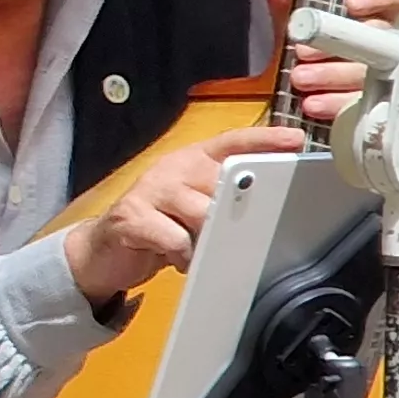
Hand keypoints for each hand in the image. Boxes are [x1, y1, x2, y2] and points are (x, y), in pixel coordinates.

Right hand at [63, 127, 307, 301]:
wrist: (103, 250)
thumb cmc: (159, 227)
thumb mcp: (195, 208)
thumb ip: (224, 199)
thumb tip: (267, 207)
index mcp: (191, 160)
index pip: (231, 142)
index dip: (264, 139)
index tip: (295, 140)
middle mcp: (172, 169)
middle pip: (223, 182)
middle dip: (237, 209)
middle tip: (240, 230)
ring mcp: (149, 190)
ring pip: (203, 213)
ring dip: (208, 238)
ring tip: (200, 249)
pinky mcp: (131, 217)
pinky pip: (176, 238)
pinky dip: (183, 254)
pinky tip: (177, 258)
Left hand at [263, 0, 398, 125]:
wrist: (280, 81)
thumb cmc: (299, 37)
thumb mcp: (288, 14)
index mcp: (371, 11)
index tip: (351, 3)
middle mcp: (380, 40)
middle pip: (377, 38)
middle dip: (342, 43)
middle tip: (303, 50)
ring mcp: (378, 73)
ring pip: (369, 73)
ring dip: (333, 75)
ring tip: (299, 78)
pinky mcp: (365, 102)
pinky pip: (358, 105)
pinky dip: (334, 104)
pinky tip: (311, 104)